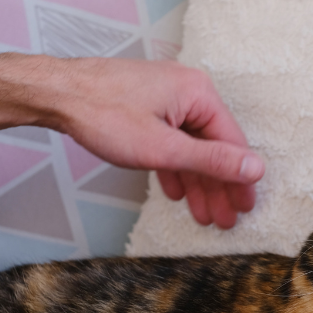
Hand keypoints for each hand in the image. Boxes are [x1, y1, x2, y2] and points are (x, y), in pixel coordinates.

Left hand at [34, 57, 263, 228]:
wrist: (57, 94)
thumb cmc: (103, 114)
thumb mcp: (164, 148)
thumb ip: (211, 161)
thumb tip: (254, 169)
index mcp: (198, 93)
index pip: (232, 142)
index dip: (239, 179)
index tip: (245, 207)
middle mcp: (187, 91)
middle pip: (212, 147)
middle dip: (218, 187)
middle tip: (226, 220)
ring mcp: (166, 98)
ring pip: (189, 148)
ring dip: (196, 183)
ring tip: (204, 215)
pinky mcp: (147, 106)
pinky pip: (169, 141)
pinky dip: (174, 168)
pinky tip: (177, 192)